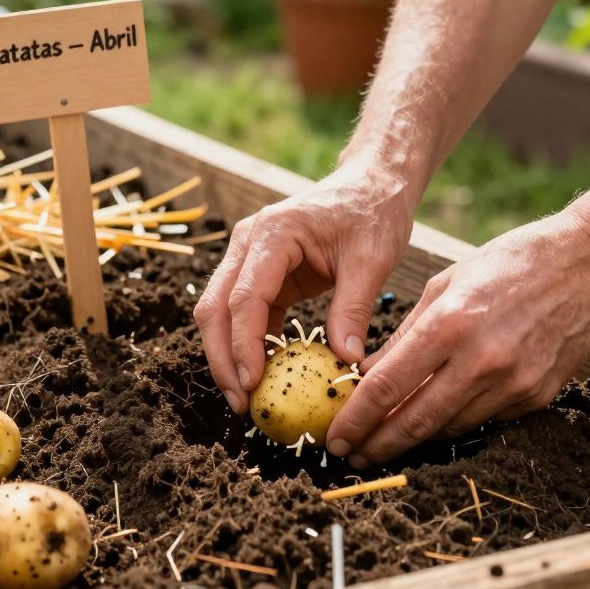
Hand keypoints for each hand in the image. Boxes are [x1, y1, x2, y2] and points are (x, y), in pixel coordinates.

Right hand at [195, 160, 415, 413]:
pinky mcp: (261, 276)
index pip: (245, 296)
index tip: (252, 384)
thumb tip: (345, 361)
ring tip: (246, 399)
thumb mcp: (372, 259)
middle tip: (240, 403)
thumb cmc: (373, 213)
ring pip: (220, 313)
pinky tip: (263, 377)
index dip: (244, 344)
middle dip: (222, 358)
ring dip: (228, 356)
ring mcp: (249, 259)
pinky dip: (248, 346)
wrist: (370, 186)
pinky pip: (244, 316)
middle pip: (216, 307)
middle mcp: (248, 243)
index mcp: (273, 233)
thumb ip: (354, 308)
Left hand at [325, 210, 589, 467]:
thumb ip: (405, 334)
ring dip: (411, 441)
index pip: (387, 386)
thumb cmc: (510, 262)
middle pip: (415, 421)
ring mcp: (512, 383)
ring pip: (447, 428)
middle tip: (350, 456)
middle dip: (377, 444)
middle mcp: (481, 360)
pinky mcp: (535, 396)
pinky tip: (430, 426)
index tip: (335, 436)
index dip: (355, 419)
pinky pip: (481, 420)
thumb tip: (366, 375)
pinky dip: (451, 424)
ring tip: (381, 446)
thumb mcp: (445, 283)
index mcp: (450, 324)